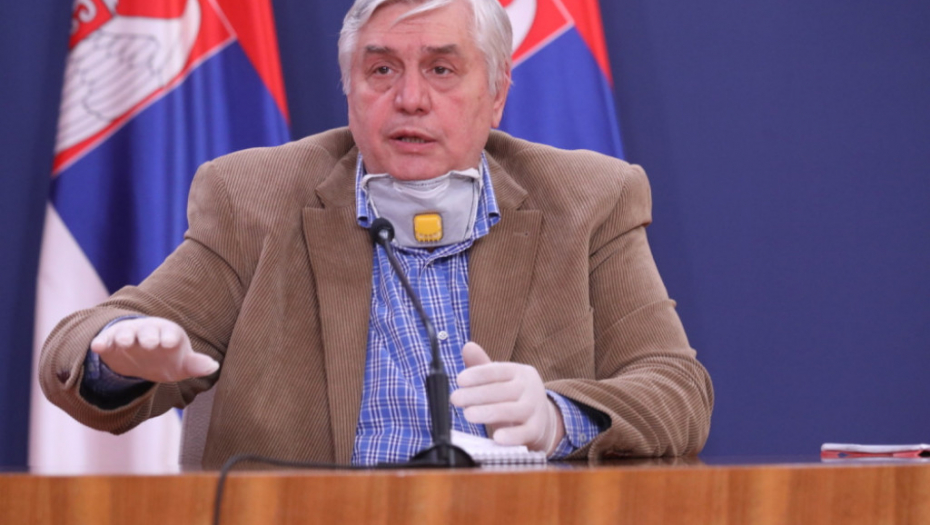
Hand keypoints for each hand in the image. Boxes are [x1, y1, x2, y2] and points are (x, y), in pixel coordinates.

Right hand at [90, 317, 218, 382]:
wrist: (140, 356)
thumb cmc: (167, 358)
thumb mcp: (181, 364)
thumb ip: (195, 365)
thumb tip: (213, 366)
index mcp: (168, 334)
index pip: (171, 334)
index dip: (170, 338)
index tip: (170, 343)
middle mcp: (149, 331)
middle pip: (148, 331)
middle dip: (149, 336)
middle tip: (149, 343)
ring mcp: (129, 335)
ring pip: (126, 332)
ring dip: (125, 336)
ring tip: (124, 342)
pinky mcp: (110, 341)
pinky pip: (105, 340)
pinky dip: (101, 342)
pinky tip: (98, 347)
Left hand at [450, 342, 564, 453]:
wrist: (544, 420)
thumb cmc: (515, 397)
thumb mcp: (501, 381)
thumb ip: (483, 366)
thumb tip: (467, 346)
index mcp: (519, 372)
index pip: (497, 371)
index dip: (478, 374)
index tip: (459, 380)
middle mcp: (529, 388)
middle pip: (501, 390)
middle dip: (476, 395)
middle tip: (455, 398)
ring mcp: (535, 409)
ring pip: (511, 410)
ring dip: (488, 412)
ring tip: (468, 415)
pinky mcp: (536, 430)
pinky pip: (523, 433)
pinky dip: (511, 436)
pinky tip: (497, 438)